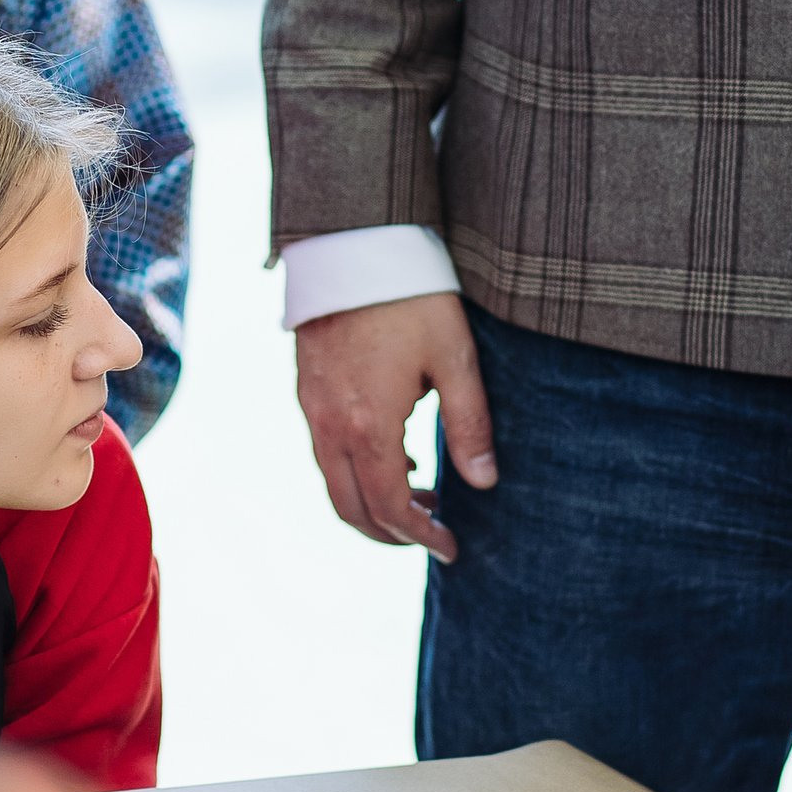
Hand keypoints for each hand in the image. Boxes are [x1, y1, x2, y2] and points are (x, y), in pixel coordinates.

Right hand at [294, 293, 496, 562]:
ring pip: (334, 483)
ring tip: (422, 497)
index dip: (421, 537)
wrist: (353, 243)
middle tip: (433, 534)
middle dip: (391, 534)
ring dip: (373, 504)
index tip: (451, 548)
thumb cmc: (411, 295)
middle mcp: (330, 425)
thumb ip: (470, 424)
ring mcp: (312, 408)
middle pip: (351, 509)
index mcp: (369, 425)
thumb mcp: (455, 357)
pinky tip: (398, 456)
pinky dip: (357, 473)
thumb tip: (484, 482)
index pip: (389, 507)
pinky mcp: (307, 390)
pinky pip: (325, 452)